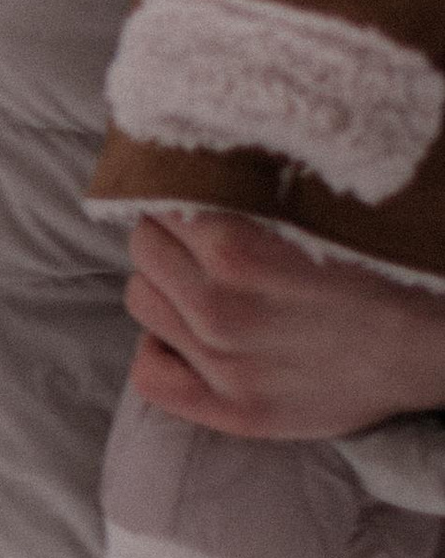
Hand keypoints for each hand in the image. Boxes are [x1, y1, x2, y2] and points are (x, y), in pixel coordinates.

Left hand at [125, 211, 444, 440]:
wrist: (436, 347)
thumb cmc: (387, 267)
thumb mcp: (326, 209)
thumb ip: (260, 187)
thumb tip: (202, 146)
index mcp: (240, 250)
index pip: (163, 200)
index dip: (178, 188)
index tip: (193, 188)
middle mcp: (221, 311)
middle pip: (145, 247)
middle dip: (169, 233)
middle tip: (202, 233)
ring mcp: (224, 366)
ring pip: (142, 302)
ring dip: (164, 285)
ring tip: (200, 280)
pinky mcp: (233, 411)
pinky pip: (149, 377)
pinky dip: (159, 351)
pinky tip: (187, 335)